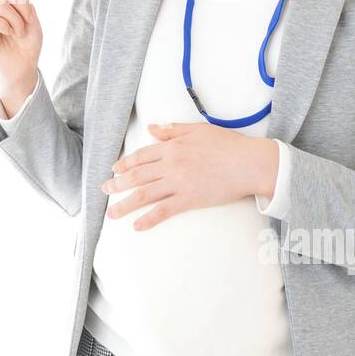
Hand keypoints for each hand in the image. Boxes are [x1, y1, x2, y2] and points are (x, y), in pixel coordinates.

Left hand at [101, 122, 278, 230]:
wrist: (249, 163)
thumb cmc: (228, 144)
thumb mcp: (198, 130)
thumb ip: (173, 131)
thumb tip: (152, 129)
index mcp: (172, 147)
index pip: (141, 156)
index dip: (125, 164)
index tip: (115, 170)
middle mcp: (171, 165)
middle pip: (137, 176)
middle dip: (118, 184)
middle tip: (104, 190)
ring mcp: (179, 183)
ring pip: (145, 195)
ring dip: (125, 204)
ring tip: (111, 213)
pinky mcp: (190, 199)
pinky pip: (164, 211)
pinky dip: (148, 219)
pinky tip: (136, 226)